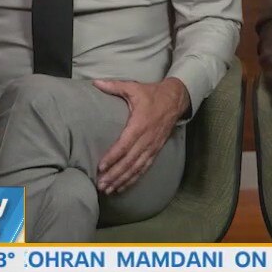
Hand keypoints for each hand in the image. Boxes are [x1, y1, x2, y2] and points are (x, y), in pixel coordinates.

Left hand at [93, 78, 188, 194]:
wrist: (176, 99)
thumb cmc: (152, 94)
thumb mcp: (134, 88)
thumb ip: (114, 86)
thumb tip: (95, 82)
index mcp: (140, 124)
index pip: (124, 145)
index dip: (113, 157)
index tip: (101, 167)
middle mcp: (147, 138)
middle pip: (130, 161)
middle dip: (115, 174)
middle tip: (101, 185)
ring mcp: (153, 146)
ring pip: (137, 167)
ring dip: (123, 179)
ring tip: (109, 189)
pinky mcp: (156, 150)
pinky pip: (144, 167)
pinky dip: (134, 178)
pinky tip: (122, 187)